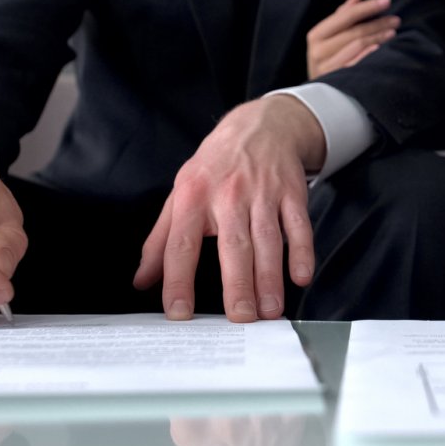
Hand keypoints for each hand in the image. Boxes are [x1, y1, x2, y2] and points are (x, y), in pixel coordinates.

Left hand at [133, 96, 324, 322]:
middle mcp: (228, 195)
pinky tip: (300, 277)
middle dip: (237, 285)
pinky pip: (299, 225)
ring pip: (267, 240)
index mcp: (193, 197)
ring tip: (269, 312)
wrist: (261, 126)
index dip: (178, 280)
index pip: (181, 244)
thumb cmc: (216, 166)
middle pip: (232, 246)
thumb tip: (142, 279)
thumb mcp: (181, 193)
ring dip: (270, 278)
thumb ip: (160, 239)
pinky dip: (302, 251)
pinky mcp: (292, 193)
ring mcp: (263, 193)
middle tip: (240, 319)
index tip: (178, 313)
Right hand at [306, 0, 398, 78]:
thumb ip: (342, 16)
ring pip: (358, 46)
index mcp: (316, 35)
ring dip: (378, 37)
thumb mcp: (328, 37)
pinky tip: (382, 49)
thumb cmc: (326, 59)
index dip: (368, 7)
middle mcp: (318, 51)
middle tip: (396, 20)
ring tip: (393, 32)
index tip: (387, 1)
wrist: (315, 95)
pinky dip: (369, 55)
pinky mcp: (336, 81)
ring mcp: (327, 68)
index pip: (346, 16)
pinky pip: (356, 64)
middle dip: (378, 23)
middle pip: (355, 31)